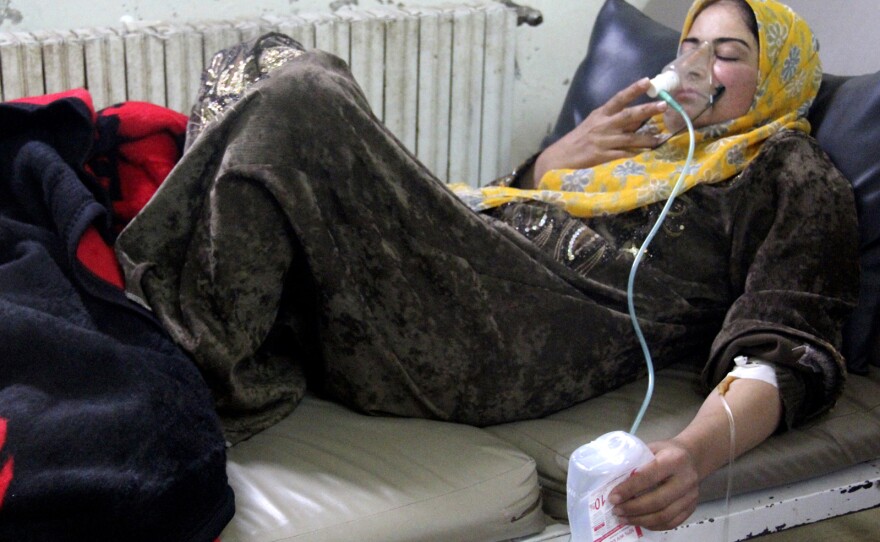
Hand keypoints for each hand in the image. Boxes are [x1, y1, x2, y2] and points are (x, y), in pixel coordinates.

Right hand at [526, 78, 666, 187]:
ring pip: (629, 138)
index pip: (619, 98)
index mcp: (600, 114)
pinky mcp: (602, 156)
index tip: (648, 81)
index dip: (633, 89)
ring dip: (646, 138)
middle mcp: (603, 125)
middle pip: (628, 116)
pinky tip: (644, 154)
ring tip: (659, 139)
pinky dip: (633, 154)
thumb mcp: (593, 124)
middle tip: (663, 105)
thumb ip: (613, 120)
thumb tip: (637, 119)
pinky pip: (622, 154)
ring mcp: (603, 141)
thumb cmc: (579, 139)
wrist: (560, 157)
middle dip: (646, 110)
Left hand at [607, 439, 699, 530]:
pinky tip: (639, 522)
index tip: (613, 498)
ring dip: (641, 520)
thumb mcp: (651, 448)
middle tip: (616, 510)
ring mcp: (691, 496)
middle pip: (657, 501)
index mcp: (674, 460)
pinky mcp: (692, 507)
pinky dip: (653, 526)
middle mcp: (686, 479)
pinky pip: (672, 522)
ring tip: (624, 518)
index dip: (628, 489)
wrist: (692, 457)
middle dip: (633, 508)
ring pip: (664, 515)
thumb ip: (636, 462)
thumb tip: (613, 481)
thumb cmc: (666, 452)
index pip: (648, 477)